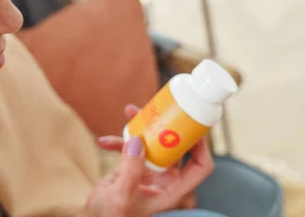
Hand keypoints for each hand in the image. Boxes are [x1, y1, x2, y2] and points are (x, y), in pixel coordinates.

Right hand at [85, 105, 212, 215]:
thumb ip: (130, 169)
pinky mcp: (132, 167)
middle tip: (156, 110)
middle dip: (166, 126)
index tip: (190, 126)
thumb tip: (136, 140)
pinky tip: (103, 142)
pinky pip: (130, 148)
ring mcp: (148, 172)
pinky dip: (118, 142)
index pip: (199, 167)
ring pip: (152, 142)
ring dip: (140, 127)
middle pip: (175, 147)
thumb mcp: (121, 195)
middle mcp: (164, 179)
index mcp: (172, 189)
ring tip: (128, 112)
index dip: (200, 146)